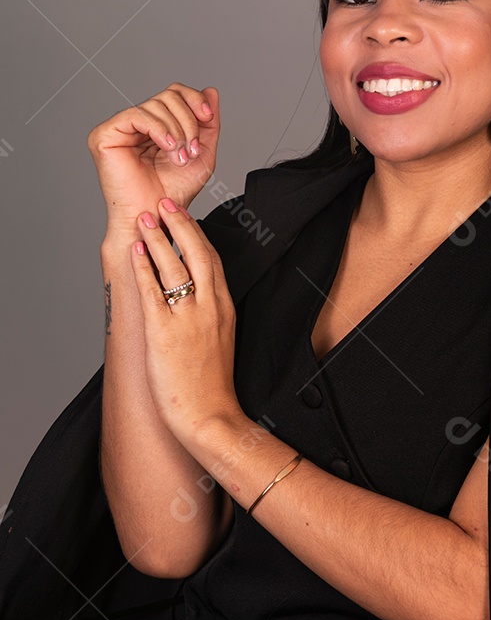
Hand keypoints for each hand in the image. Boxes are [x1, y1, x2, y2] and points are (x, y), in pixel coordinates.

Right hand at [88, 82, 220, 239]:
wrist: (156, 218)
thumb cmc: (173, 194)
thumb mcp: (202, 154)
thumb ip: (208, 123)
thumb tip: (211, 90)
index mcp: (157, 126)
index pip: (175, 93)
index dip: (194, 99)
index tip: (208, 118)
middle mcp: (137, 124)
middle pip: (168, 95)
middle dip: (187, 121)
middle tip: (191, 150)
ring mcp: (119, 128)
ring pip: (155, 104)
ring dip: (177, 131)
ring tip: (179, 158)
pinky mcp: (105, 135)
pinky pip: (136, 115)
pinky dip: (158, 128)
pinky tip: (167, 146)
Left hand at [130, 196, 241, 443]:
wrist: (212, 418)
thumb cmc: (212, 387)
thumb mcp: (220, 343)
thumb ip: (209, 318)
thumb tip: (192, 303)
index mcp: (225, 309)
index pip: (214, 261)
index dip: (198, 236)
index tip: (185, 218)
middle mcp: (210, 308)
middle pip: (198, 253)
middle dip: (180, 224)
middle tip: (165, 202)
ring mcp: (188, 319)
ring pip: (175, 265)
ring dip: (158, 237)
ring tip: (145, 216)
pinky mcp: (165, 333)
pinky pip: (153, 291)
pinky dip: (144, 267)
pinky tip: (137, 251)